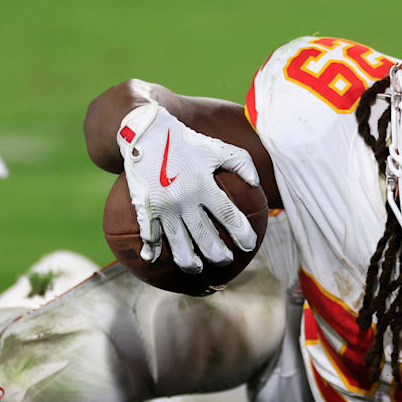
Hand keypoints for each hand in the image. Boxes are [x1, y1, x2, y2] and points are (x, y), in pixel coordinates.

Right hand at [116, 102, 258, 272]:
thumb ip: (240, 163)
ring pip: (178, 243)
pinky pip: (148, 233)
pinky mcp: (145, 206)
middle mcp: (185, 199)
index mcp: (204, 185)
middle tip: (225, 262)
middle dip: (218, 255)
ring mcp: (163, 206)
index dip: (241, 233)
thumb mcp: (216, 147)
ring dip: (189, 261)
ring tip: (196, 269)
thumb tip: (256, 184)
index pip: (229, 216)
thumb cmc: (185, 141)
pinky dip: (150, 249)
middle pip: (205, 237)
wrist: (145, 132)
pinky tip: (151, 260)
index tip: (249, 245)